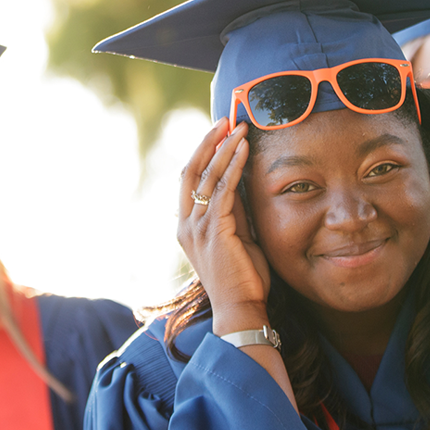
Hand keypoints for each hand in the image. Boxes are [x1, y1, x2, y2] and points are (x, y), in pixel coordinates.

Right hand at [177, 118, 270, 333]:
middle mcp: (186, 224)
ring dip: (224, 148)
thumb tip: (241, 181)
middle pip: (190, 171)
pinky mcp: (214, 230)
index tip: (218, 133)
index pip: (188, 180)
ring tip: (238, 127)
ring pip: (207, 175)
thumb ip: (234, 211)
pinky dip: (233, 165)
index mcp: (187, 226)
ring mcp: (197, 227)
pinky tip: (243, 149)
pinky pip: (223, 189)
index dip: (201, 153)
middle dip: (208, 142)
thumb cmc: (242, 278)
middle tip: (224, 120)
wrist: (240, 308)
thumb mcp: (236, 237)